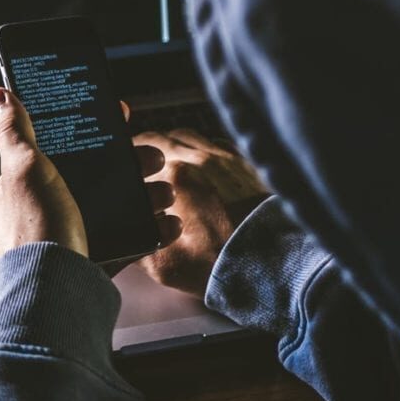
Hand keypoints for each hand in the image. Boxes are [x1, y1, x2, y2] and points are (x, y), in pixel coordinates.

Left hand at [0, 88, 180, 262]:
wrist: (54, 296)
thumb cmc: (35, 229)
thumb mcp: (23, 169)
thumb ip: (13, 131)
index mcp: (17, 188)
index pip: (55, 147)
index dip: (87, 131)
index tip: (117, 120)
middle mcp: (40, 210)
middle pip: (91, 175)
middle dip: (129, 165)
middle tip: (153, 158)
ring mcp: (67, 234)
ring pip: (113, 205)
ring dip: (145, 195)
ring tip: (165, 192)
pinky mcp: (90, 258)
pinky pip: (126, 238)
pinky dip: (149, 230)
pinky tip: (167, 222)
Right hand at [134, 129, 269, 299]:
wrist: (273, 264)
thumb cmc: (221, 265)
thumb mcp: (164, 265)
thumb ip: (136, 244)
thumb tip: (125, 234)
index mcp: (174, 177)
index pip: (140, 150)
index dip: (129, 156)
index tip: (126, 164)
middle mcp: (199, 159)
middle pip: (163, 137)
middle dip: (149, 146)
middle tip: (144, 160)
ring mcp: (225, 157)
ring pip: (189, 135)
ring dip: (175, 143)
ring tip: (172, 159)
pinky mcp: (246, 163)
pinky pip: (217, 142)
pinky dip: (204, 147)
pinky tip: (204, 164)